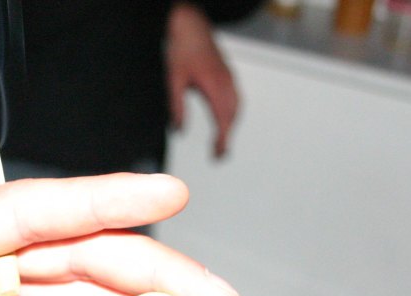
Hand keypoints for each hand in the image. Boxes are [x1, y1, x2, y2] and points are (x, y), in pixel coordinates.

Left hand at [165, 3, 238, 156]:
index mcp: (214, 85)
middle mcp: (226, 82)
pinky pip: (236, 98)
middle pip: (232, 116)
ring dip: (231, 125)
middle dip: (227, 136)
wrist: (191, 25)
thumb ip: (176, 106)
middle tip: (219, 154)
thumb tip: (179, 129)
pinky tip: (225, 119)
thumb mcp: (174, 80)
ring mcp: (229, 77)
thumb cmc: (182, 48)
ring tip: (222, 142)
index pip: (223, 119)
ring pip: (236, 107)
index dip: (222, 139)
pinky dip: (232, 113)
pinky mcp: (228, 74)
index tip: (219, 154)